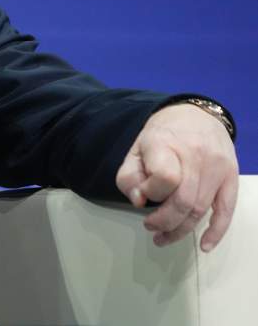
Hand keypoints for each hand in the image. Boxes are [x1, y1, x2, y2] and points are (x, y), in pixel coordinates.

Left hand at [116, 103, 237, 251]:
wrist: (197, 115)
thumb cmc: (163, 135)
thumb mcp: (136, 148)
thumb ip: (129, 176)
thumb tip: (139, 202)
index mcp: (166, 143)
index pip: (164, 177)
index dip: (151, 192)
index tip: (143, 194)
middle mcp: (196, 156)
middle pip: (183, 201)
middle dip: (164, 221)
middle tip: (150, 227)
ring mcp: (217, 168)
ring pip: (201, 209)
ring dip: (181, 230)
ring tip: (163, 237)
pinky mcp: (231, 178)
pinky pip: (227, 210)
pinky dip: (217, 232)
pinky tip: (204, 246)